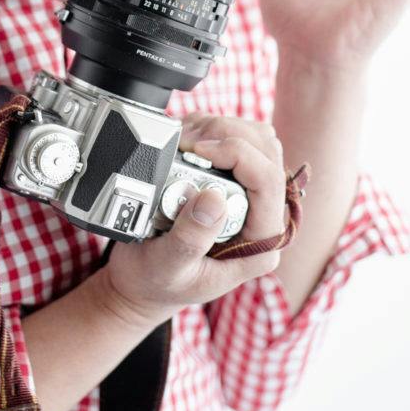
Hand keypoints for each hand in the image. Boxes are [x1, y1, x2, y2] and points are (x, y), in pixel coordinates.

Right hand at [96, 115, 285, 327]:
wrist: (142, 282)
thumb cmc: (156, 282)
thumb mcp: (169, 268)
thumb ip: (191, 239)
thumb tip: (214, 198)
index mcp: (259, 243)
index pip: (268, 181)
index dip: (236, 153)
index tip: (196, 150)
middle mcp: (261, 215)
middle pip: (265, 149)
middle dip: (225, 134)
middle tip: (184, 143)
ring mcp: (248, 195)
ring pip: (254, 136)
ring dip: (216, 129)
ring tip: (180, 144)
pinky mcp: (231, 180)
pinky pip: (234, 135)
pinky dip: (206, 128)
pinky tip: (181, 144)